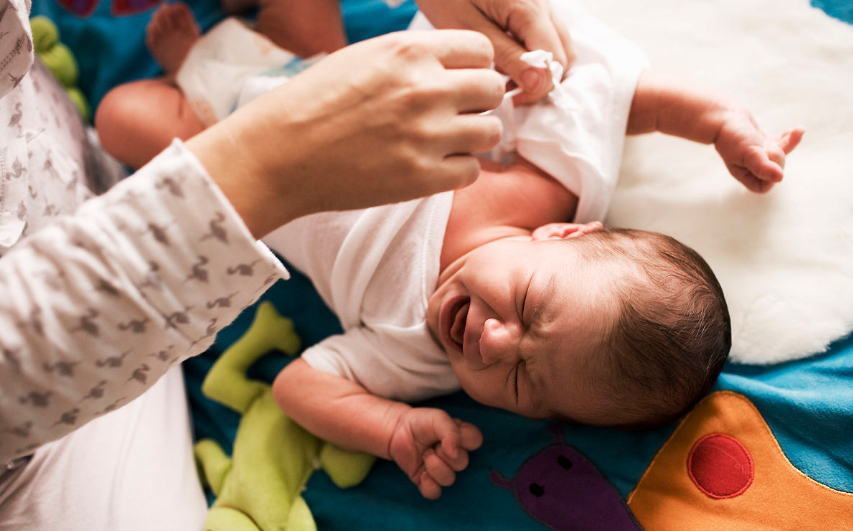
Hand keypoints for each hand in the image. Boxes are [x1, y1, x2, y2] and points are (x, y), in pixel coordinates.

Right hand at [187, 30, 503, 236]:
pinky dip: (457, 171)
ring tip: (443, 143)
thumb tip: (458, 68)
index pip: (481, 50)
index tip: (462, 83)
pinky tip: (431, 167)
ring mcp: (426, 135)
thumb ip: (414, 59)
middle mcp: (424, 89)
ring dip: (472, 138)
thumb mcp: (365, 58)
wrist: (279, 154)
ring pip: (490, 132)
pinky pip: (472, 171)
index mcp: (409, 51)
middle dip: (478, 102)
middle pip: (493, 90)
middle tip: (455, 115)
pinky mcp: (421, 178)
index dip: (475, 67)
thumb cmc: (314, 103)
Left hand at [388, 407, 482, 498]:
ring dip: (434, 467)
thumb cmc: (421, 422)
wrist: (397, 430)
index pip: (476, 441)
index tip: (448, 434)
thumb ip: (451, 432)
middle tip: (433, 445)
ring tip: (424, 455)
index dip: (464, 440)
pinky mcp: (428, 481)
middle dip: (445, 454)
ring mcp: (442, 469)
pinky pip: (435, 492)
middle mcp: (455, 455)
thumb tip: (455, 453)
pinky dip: (428, 485)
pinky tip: (421, 474)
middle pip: (463, 463)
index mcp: (461, 437)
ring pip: (449, 480)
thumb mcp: (438, 418)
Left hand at [416, 0, 573, 104]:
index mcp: (530, 10)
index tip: (509, 98)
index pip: (554, 63)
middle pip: (563, 56)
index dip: (537, 89)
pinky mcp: (532, 3)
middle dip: (541, 80)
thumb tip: (540, 85)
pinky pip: (545, 34)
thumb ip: (507, 56)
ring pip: (559, 46)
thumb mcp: (470, 28)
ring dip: (540, 68)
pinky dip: (533, 52)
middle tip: (507, 91)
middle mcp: (544, 4)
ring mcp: (541, 2)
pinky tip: (505, 58)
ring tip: (505, 76)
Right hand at [714, 109, 803, 192]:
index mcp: (745, 174)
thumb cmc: (732, 136)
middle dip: (779, 154)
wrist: (723, 116)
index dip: (772, 174)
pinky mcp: (762, 142)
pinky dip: (789, 137)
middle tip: (768, 146)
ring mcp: (758, 154)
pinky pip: (781, 143)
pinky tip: (793, 129)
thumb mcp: (748, 153)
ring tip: (797, 130)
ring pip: (781, 154)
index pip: (764, 186)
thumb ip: (763, 167)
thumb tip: (780, 178)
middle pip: (776, 168)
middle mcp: (752, 167)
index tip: (768, 158)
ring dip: (791, 142)